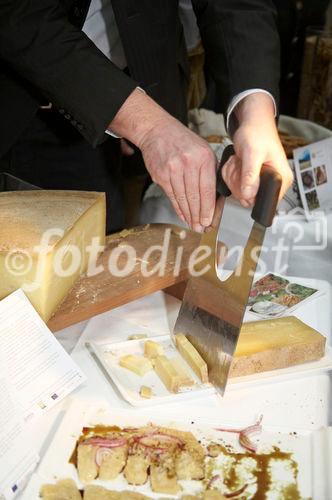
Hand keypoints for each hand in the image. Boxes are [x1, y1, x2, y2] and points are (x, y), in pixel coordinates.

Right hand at [139, 117, 216, 231]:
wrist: (158, 131)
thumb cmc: (184, 142)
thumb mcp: (204, 151)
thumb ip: (210, 172)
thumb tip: (216, 198)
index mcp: (204, 158)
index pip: (208, 189)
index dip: (208, 208)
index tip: (209, 220)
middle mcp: (188, 163)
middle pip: (195, 197)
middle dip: (199, 215)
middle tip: (201, 227)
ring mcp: (173, 169)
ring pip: (183, 198)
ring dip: (188, 214)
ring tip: (193, 225)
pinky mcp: (161, 174)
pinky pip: (171, 196)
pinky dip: (178, 207)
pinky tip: (183, 215)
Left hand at [222, 93, 292, 206]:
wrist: (252, 123)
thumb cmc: (258, 133)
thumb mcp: (253, 153)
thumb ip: (250, 175)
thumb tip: (249, 194)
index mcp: (282, 179)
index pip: (266, 202)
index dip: (250, 194)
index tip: (243, 178)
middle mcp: (274, 183)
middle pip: (249, 200)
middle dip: (238, 183)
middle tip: (240, 165)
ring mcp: (262, 182)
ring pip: (240, 193)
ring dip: (233, 177)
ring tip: (239, 162)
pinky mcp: (252, 180)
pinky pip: (236, 186)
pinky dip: (232, 175)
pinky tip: (237, 163)